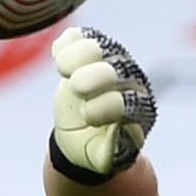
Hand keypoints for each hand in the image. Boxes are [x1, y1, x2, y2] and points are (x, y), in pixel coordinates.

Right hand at [50, 26, 156, 179]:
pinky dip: (67, 42)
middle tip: (78, 88)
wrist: (83, 132)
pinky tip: (58, 55)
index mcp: (137, 109)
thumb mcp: (102, 159)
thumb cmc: (96, 146)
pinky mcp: (89, 51)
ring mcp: (110, 62)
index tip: (88, 117)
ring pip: (98, 47)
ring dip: (77, 55)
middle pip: (113, 70)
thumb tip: (115, 137)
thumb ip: (109, 154)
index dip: (103, 107)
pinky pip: (80, 37)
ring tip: (63, 69)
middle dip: (92, 78)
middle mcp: (128, 81)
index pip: (124, 101)